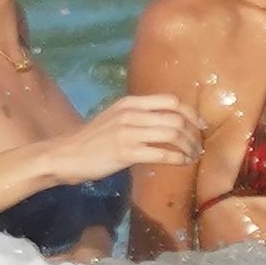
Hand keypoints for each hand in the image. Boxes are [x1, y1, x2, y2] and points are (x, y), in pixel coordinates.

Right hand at [49, 95, 202, 183]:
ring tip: (192, 156)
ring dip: (188, 147)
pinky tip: (181, 163)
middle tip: (198, 146)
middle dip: (193, 134)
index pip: (171, 101)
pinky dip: (177, 159)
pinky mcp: (126, 152)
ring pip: (172, 134)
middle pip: (176, 118)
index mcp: (130, 103)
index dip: (190, 113)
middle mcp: (131, 113)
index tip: (199, 126)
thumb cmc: (92, 139)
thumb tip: (166, 122)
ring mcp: (128, 132)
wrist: (66, 155)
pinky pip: (161, 153)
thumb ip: (138, 116)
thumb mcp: (115, 118)